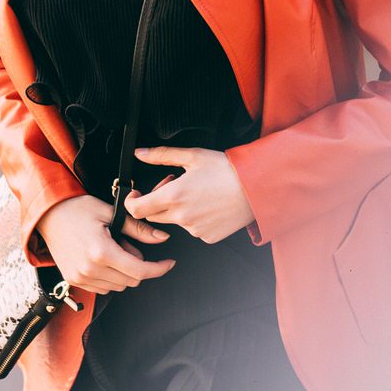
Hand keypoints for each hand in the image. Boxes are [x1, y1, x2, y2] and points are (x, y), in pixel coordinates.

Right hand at [35, 192, 176, 293]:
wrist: (48, 215)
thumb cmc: (77, 209)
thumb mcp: (110, 213)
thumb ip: (138, 229)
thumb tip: (162, 238)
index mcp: (101, 252)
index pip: (140, 270)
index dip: (159, 268)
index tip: (168, 263)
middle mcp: (90, 269)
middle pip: (131, 280)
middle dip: (139, 265)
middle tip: (127, 243)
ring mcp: (80, 277)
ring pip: (119, 286)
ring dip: (124, 272)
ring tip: (112, 248)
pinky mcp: (74, 281)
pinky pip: (103, 287)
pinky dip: (111, 277)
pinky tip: (103, 258)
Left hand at [124, 146, 255, 242]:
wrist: (257, 188)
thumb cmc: (228, 170)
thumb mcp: (193, 156)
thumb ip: (161, 155)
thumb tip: (140, 154)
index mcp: (174, 196)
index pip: (136, 209)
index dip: (133, 202)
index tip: (138, 195)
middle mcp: (181, 216)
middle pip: (153, 215)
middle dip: (157, 201)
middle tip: (174, 185)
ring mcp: (194, 229)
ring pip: (174, 222)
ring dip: (177, 209)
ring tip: (196, 192)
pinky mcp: (207, 237)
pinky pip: (192, 229)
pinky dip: (194, 219)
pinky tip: (208, 204)